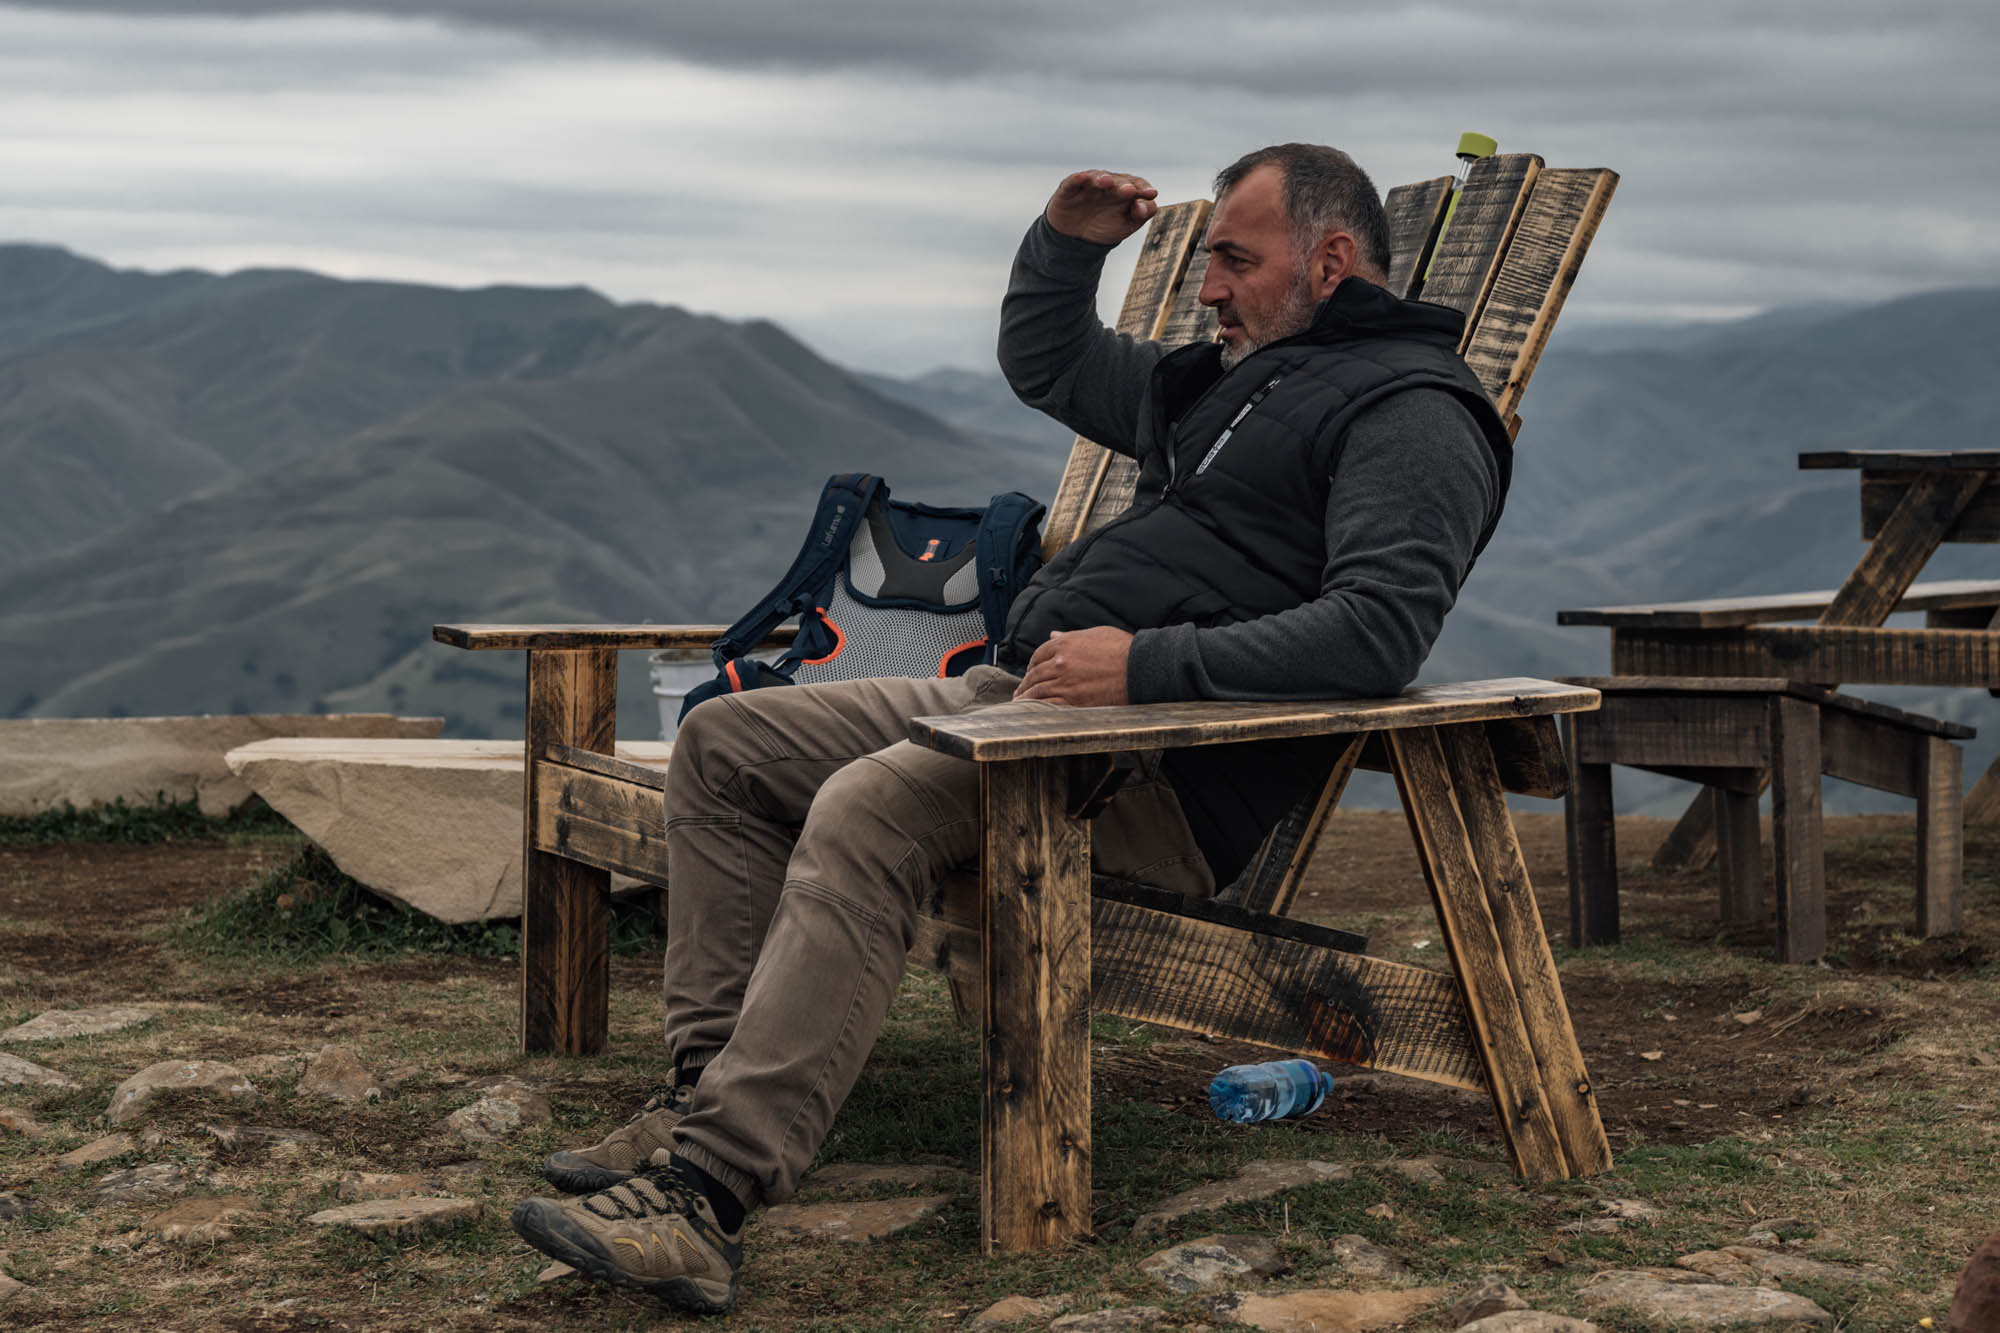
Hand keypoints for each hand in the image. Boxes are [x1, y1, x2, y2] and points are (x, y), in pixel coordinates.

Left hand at [1013, 627, 1132, 705]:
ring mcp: (1066, 683)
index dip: (1031, 665)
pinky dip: (1038, 709)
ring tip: (1020, 704)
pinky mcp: (1075, 701)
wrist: (1139, 668)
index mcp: (1065, 644)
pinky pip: (1049, 706)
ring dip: (1026, 698)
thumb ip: (1071, 636)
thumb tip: (1054, 634)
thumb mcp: (1095, 634)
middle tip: (1020, 691)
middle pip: (1034, 674)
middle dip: (1025, 684)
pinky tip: (1032, 712)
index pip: (1038, 655)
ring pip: (1037, 691)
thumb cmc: (1122, 648)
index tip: (1030, 672)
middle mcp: (1061, 663)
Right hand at [1044, 170, 1158, 245]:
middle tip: (1129, 191)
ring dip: (1102, 178)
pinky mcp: (1069, 189)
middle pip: (1118, 181)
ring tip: (1106, 182)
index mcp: (1125, 191)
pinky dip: (1077, 178)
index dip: (1144, 188)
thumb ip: (1140, 215)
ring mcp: (1089, 185)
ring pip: (1097, 177)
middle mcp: (1108, 184)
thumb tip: (1143, 205)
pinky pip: (1073, 181)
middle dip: (1124, 185)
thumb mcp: (1127, 225)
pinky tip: (1082, 177)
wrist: (1076, 238)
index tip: (1151, 194)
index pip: (1138, 185)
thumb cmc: (1105, 226)